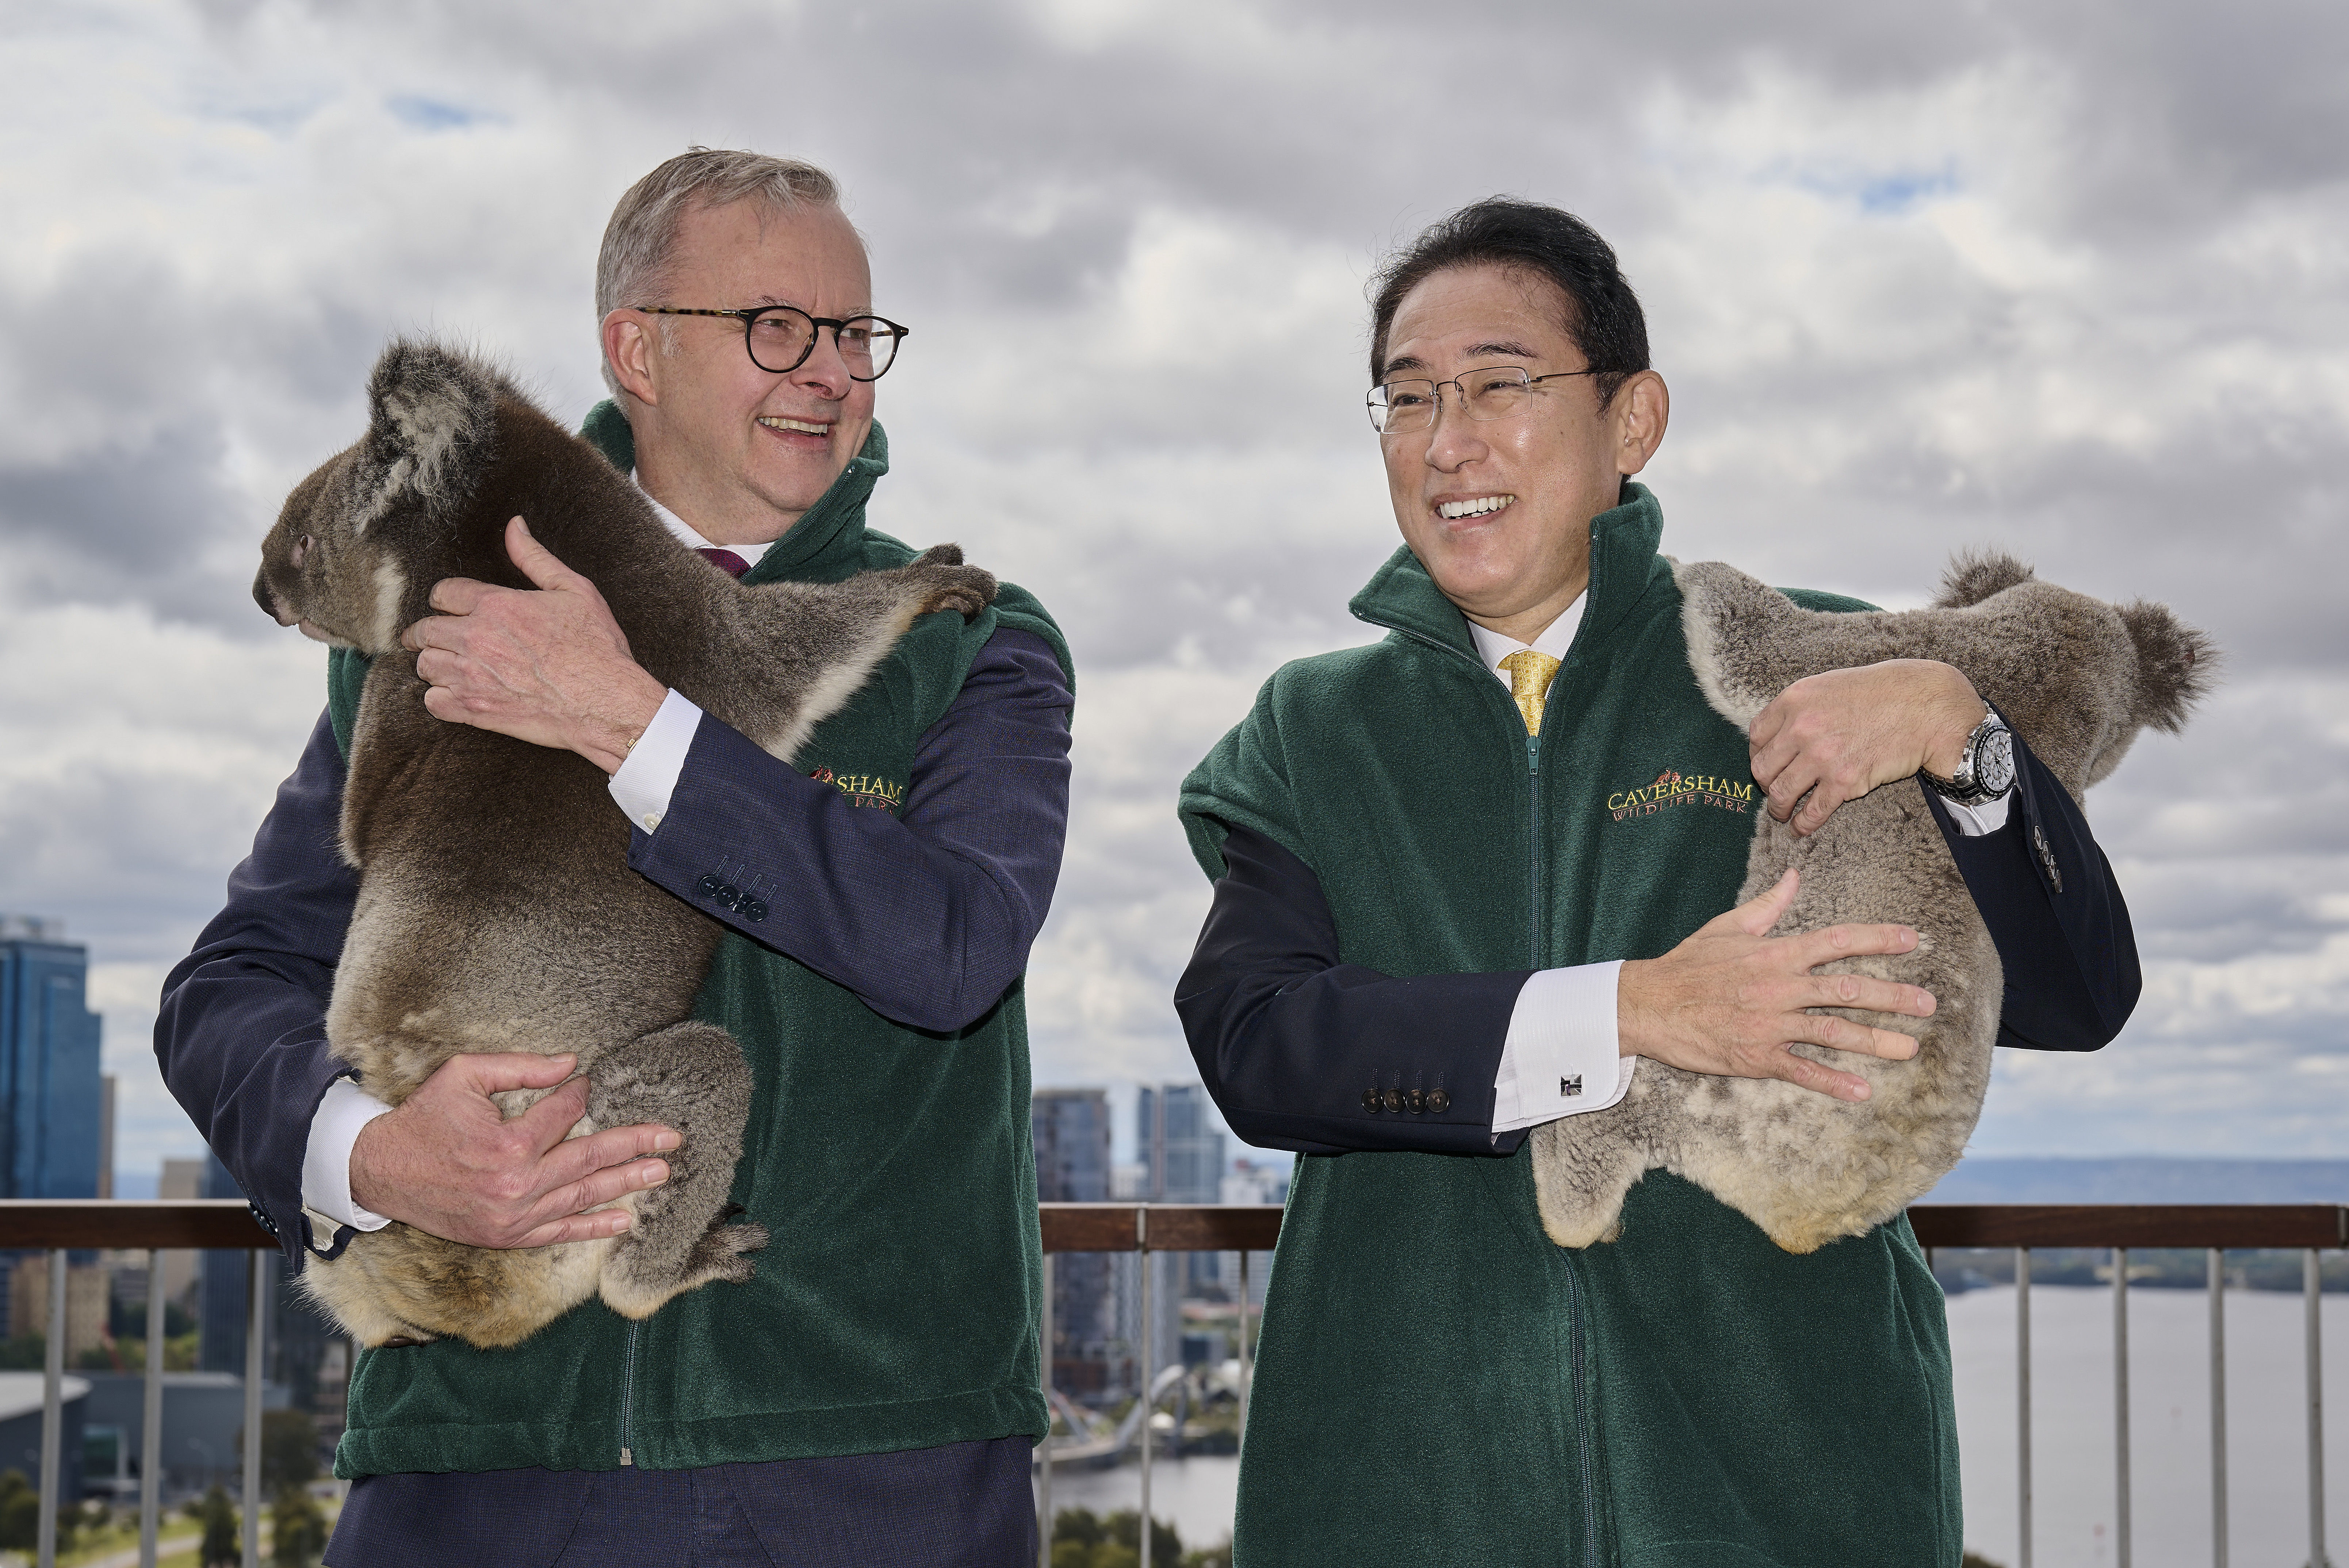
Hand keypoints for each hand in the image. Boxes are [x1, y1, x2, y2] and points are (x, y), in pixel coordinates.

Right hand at [348, 1052, 678, 1247]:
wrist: (382, 1171)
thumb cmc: (424, 1118)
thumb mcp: (464, 1075)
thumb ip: (521, 1067)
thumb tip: (571, 1063)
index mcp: (508, 1143)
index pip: (565, 1113)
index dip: (580, 1094)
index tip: (588, 1084)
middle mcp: (517, 1184)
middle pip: (591, 1159)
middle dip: (636, 1145)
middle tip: (672, 1138)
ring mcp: (514, 1216)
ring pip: (583, 1196)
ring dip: (626, 1184)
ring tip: (661, 1171)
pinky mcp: (508, 1236)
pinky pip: (560, 1233)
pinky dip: (593, 1227)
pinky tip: (624, 1220)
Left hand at [402, 516, 668, 772]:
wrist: (606, 702)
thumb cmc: (596, 647)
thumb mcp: (574, 590)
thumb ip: (535, 557)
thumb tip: (514, 525)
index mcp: (497, 605)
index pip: (444, 593)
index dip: (444, 598)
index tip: (446, 606)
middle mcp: (476, 638)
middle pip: (425, 630)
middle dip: (426, 633)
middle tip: (430, 638)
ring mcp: (471, 676)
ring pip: (425, 665)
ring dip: (434, 664)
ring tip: (447, 666)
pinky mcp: (474, 710)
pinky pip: (433, 702)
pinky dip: (440, 698)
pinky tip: (455, 694)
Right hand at [1617, 870, 1934, 1100]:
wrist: (1648, 1004)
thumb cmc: (1688, 964)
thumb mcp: (1727, 925)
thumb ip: (1768, 906)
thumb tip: (1794, 876)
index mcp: (1775, 952)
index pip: (1836, 940)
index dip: (1877, 939)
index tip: (1912, 940)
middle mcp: (1779, 987)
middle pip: (1847, 989)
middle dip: (1892, 997)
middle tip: (1927, 1004)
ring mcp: (1769, 1023)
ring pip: (1832, 1032)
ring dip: (1875, 1041)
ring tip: (1910, 1048)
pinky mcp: (1756, 1056)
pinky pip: (1801, 1071)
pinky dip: (1832, 1083)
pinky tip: (1862, 1091)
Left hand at [1748, 659, 1984, 835]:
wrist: (1924, 706)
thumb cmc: (1880, 692)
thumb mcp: (1828, 686)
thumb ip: (1800, 709)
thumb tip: (1778, 736)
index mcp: (1794, 700)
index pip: (1756, 737)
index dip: (1758, 755)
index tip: (1766, 764)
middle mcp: (1801, 728)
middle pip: (1762, 768)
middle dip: (1765, 784)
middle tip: (1774, 791)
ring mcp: (1821, 756)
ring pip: (1781, 793)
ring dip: (1779, 808)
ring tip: (1783, 813)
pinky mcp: (1844, 781)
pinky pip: (1812, 812)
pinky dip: (1802, 824)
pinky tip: (1801, 828)